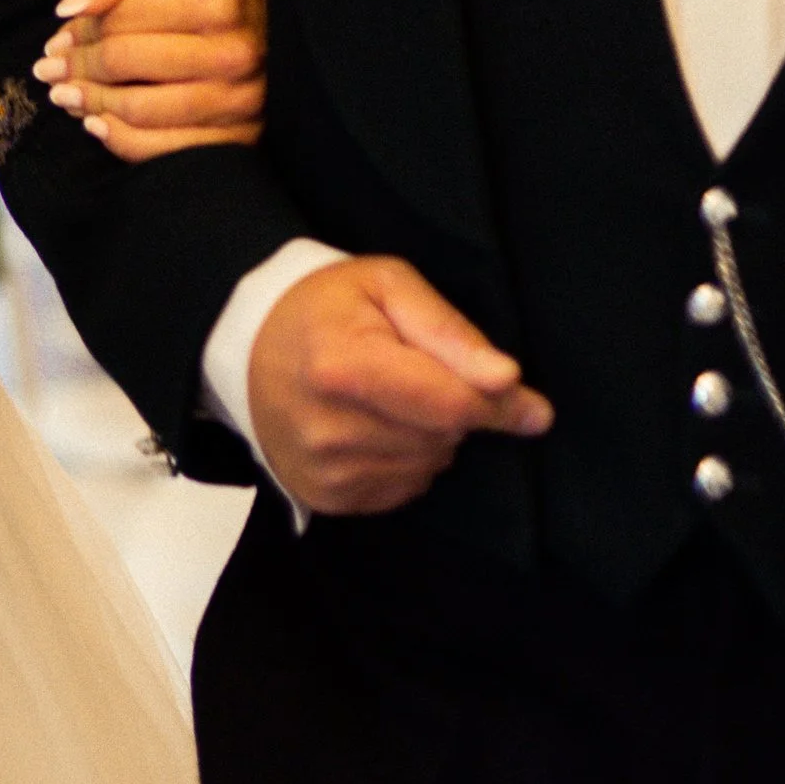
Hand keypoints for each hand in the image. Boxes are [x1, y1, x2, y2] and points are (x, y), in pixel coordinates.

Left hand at [33, 0, 266, 156]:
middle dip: (77, 68)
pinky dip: (120, 141)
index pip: (125, 19)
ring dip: (90, 105)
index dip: (80, 32)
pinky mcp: (242, 142)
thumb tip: (69, 8)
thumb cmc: (213, 0)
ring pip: (140, 110)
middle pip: (126, 63)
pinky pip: (164, 151)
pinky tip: (98, 125)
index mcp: (220, 1)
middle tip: (49, 71)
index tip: (57, 41)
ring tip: (66, 96)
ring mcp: (243, 102)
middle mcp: (237, 52)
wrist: (279, 41)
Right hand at [248, 253, 553, 515]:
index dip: (500, 406)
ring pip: (429, 466)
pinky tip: (381, 427)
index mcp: (342, 367)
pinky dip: (409, 460)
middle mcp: (330, 429)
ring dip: (432, 436)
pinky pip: (405, 489)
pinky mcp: (326, 497)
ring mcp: (325, 471)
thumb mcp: (387, 286)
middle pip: (443, 437)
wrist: (250, 346)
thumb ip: (448, 329)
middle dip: (454, 409)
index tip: (534, 408)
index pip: (449, 404)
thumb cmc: (326, 307)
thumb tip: (506, 380)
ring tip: (396, 398)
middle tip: (423, 373)